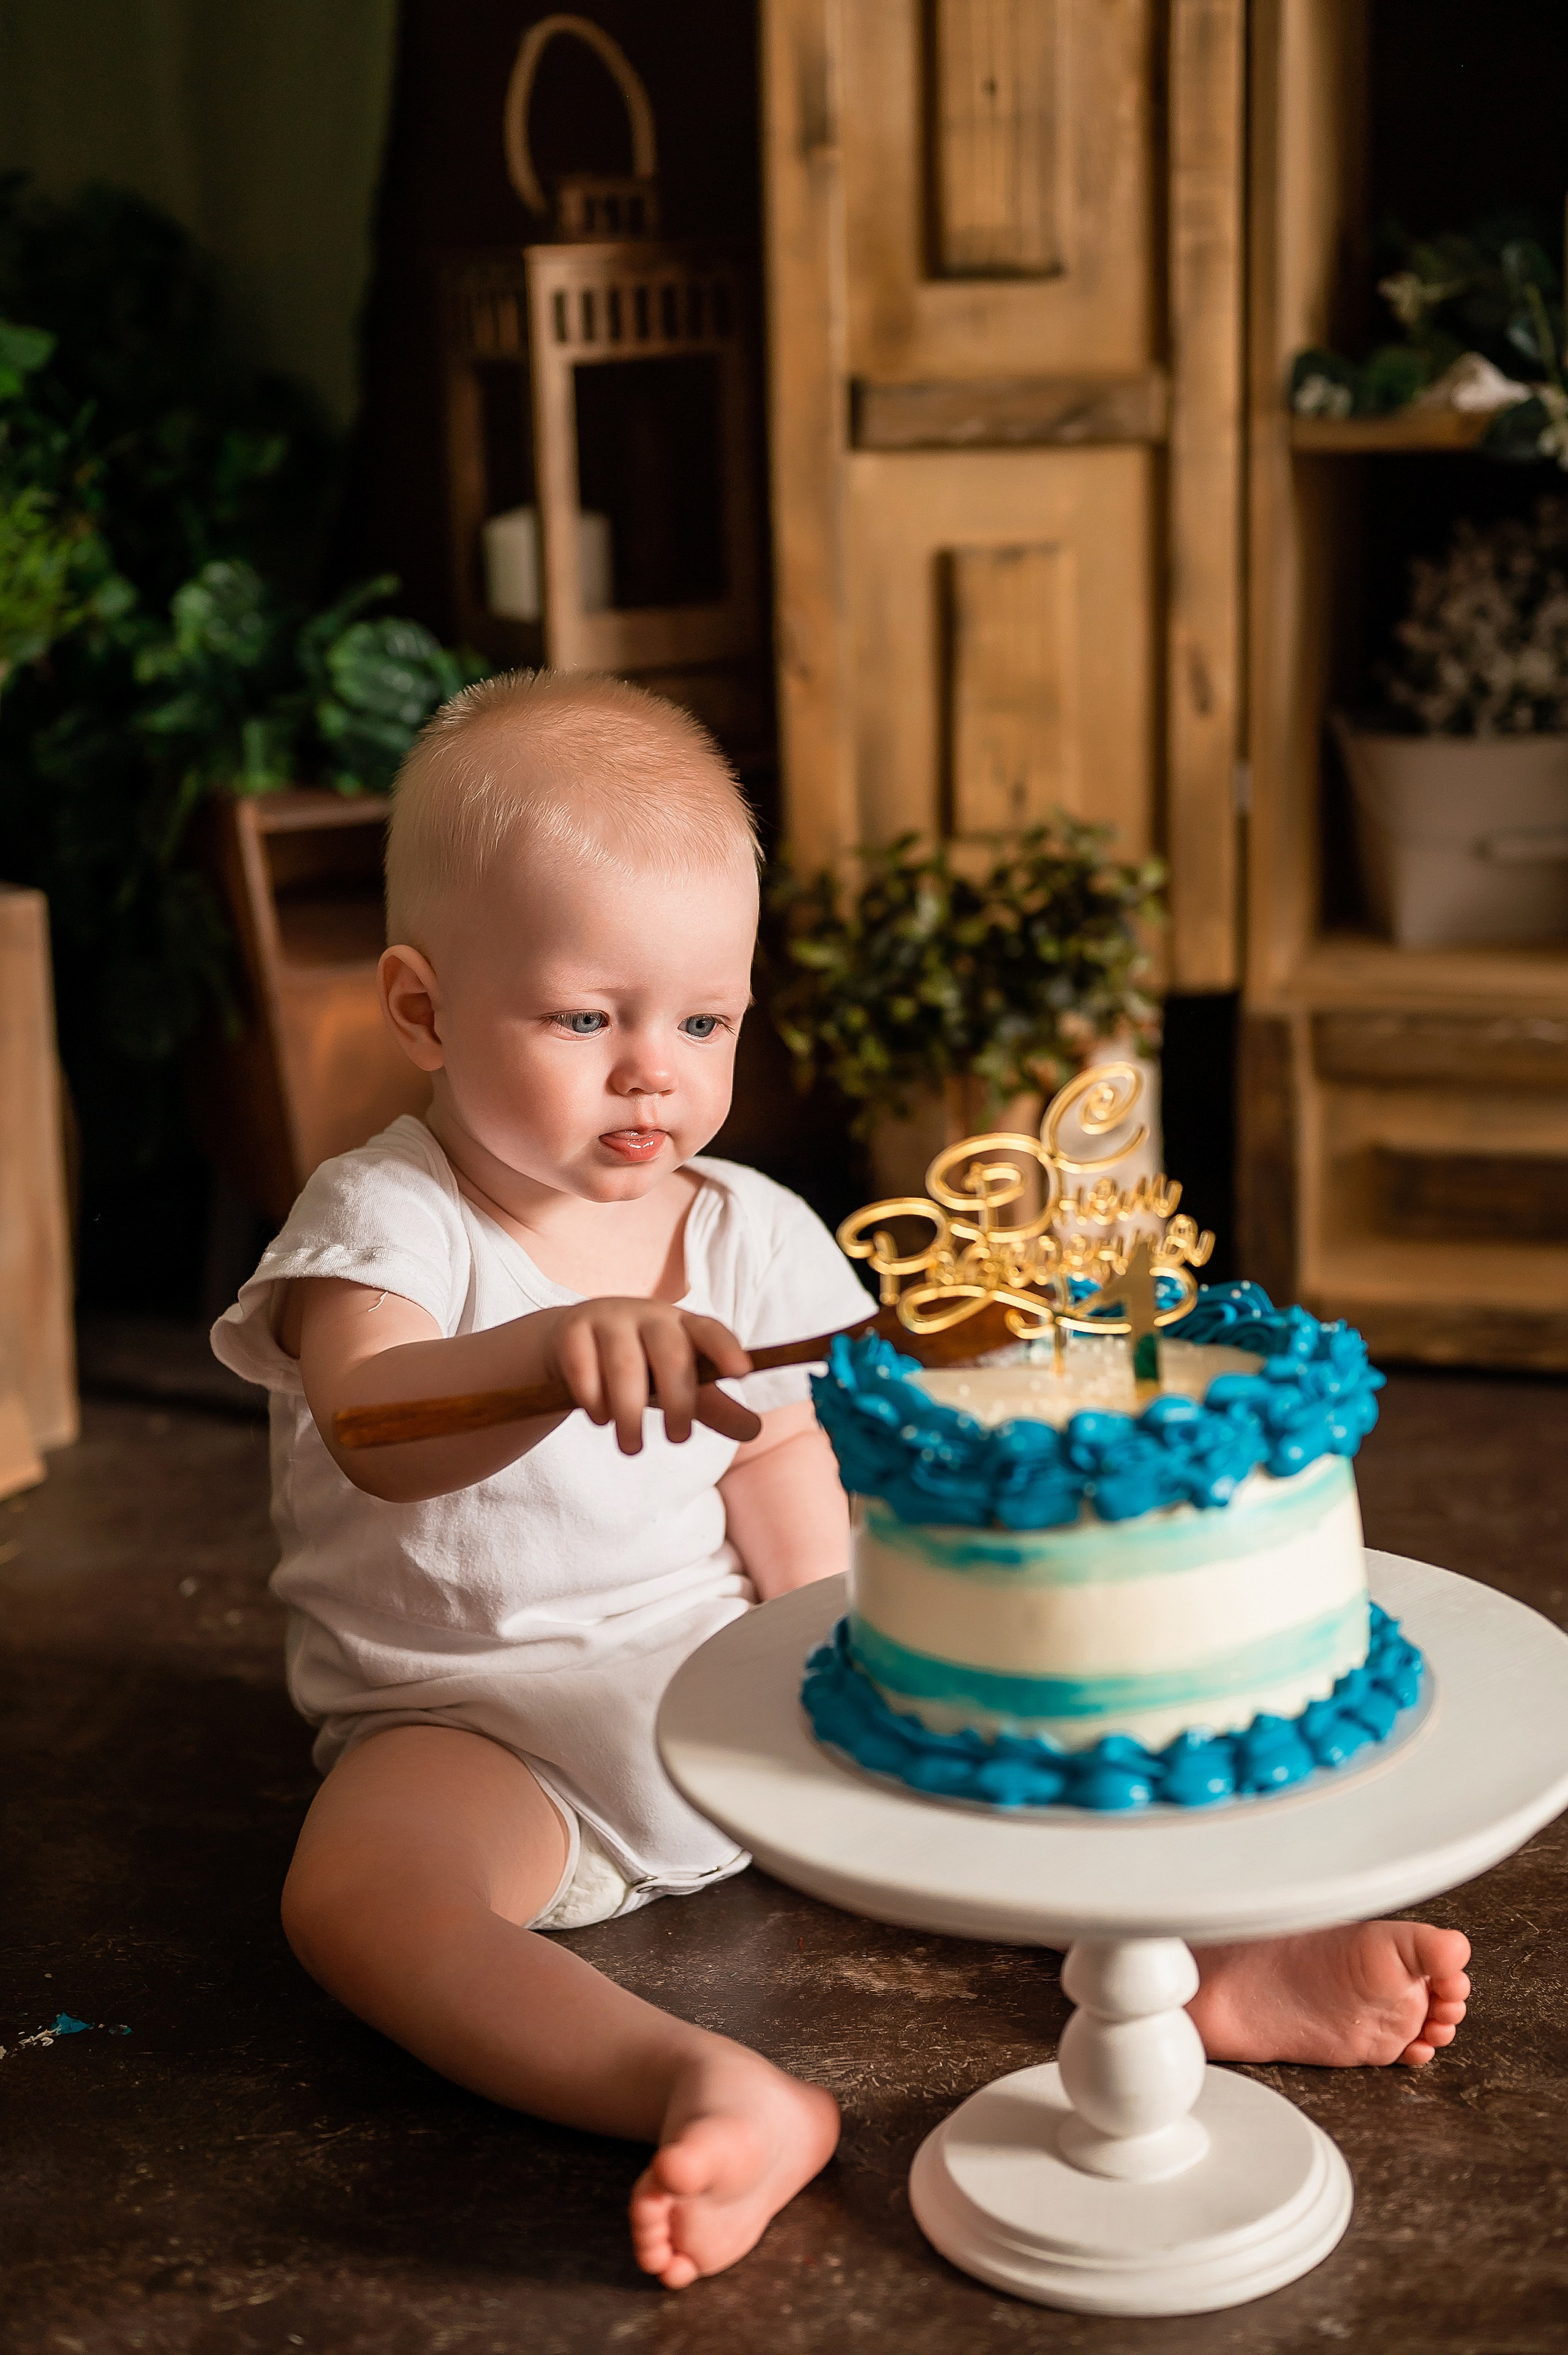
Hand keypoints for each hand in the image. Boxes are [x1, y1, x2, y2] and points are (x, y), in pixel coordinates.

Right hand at [546, 1300, 760, 1454]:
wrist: (574, 1340)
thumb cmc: (642, 1366)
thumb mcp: (680, 1383)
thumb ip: (715, 1406)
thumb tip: (755, 1429)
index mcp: (683, 1325)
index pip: (710, 1332)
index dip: (726, 1350)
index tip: (742, 1372)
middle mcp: (649, 1315)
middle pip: (670, 1355)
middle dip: (678, 1402)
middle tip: (677, 1440)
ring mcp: (609, 1318)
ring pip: (625, 1365)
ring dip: (630, 1412)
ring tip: (632, 1447)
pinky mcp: (573, 1331)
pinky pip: (582, 1366)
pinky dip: (593, 1398)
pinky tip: (600, 1418)